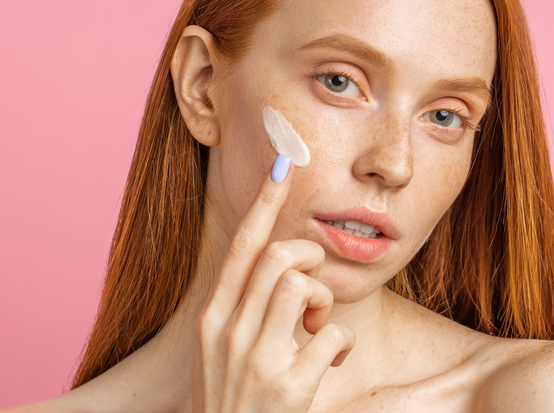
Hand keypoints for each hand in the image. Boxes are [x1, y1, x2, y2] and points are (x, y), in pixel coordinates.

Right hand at [190, 154, 355, 411]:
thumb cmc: (232, 404)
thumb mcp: (218, 355)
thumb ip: (242, 314)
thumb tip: (284, 274)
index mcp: (211, 321)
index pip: (240, 247)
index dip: (265, 203)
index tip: (285, 164)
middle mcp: (229, 333)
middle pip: (278, 257)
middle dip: (307, 257)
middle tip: (312, 284)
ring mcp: (259, 360)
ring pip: (303, 285)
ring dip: (322, 301)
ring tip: (316, 328)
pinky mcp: (291, 387)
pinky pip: (334, 335)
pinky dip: (341, 345)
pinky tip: (331, 363)